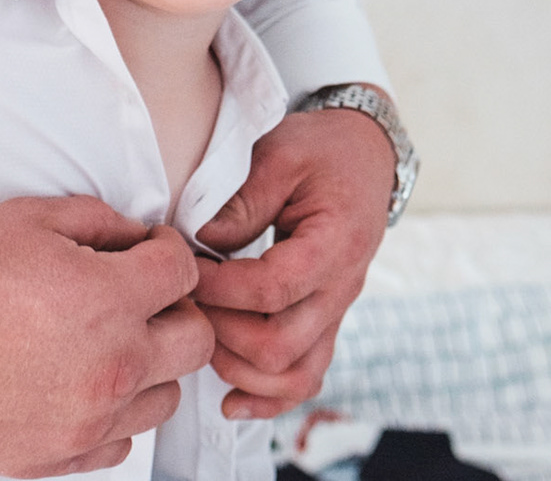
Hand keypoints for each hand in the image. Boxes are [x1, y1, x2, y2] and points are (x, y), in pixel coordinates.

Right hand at [0, 195, 212, 476]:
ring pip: (167, 397)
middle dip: (178, 309)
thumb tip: (134, 235)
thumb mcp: (27, 219)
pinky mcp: (62, 455)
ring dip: (152, 365)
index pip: (184, 271)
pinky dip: (116, 413)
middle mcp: (112, 365)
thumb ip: (97, 220)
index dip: (169, 248)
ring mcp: (89, 418)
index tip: (150, 250)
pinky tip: (85, 384)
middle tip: (144, 297)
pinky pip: (123, 441)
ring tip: (112, 343)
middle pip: (197, 340)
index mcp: (108, 300)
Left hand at [191, 104, 392, 419]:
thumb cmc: (321, 149)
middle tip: (187, 302)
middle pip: (281, 346)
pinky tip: (229, 402)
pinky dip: (267, 398)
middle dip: (221, 332)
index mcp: (336, 242)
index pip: (274, 288)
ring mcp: (336, 310)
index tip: (185, 272)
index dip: (221, 289)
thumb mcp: (279, 154)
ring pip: (294, 375)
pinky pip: (305, 377)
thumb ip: (241, 201)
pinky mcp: (325, 321)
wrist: (365, 154)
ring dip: (238, 368)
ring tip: (201, 335)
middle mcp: (342, 287)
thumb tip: (199, 245)